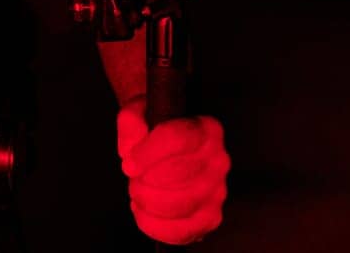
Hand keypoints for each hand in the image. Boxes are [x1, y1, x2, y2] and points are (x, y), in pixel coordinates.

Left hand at [116, 99, 228, 244]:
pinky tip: (143, 212)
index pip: (178, 138)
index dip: (148, 154)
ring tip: (138, 194)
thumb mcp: (139, 118)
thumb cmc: (154, 136)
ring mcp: (218, 191)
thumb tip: (132, 142)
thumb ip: (132, 122)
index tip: (130, 163)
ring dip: (149, 202)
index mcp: (206, 129)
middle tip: (134, 179)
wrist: (165, 156)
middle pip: (180, 174)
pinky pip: (183, 231)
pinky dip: (155, 226)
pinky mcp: (210, 218)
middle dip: (146, 180)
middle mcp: (219, 160)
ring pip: (181, 205)